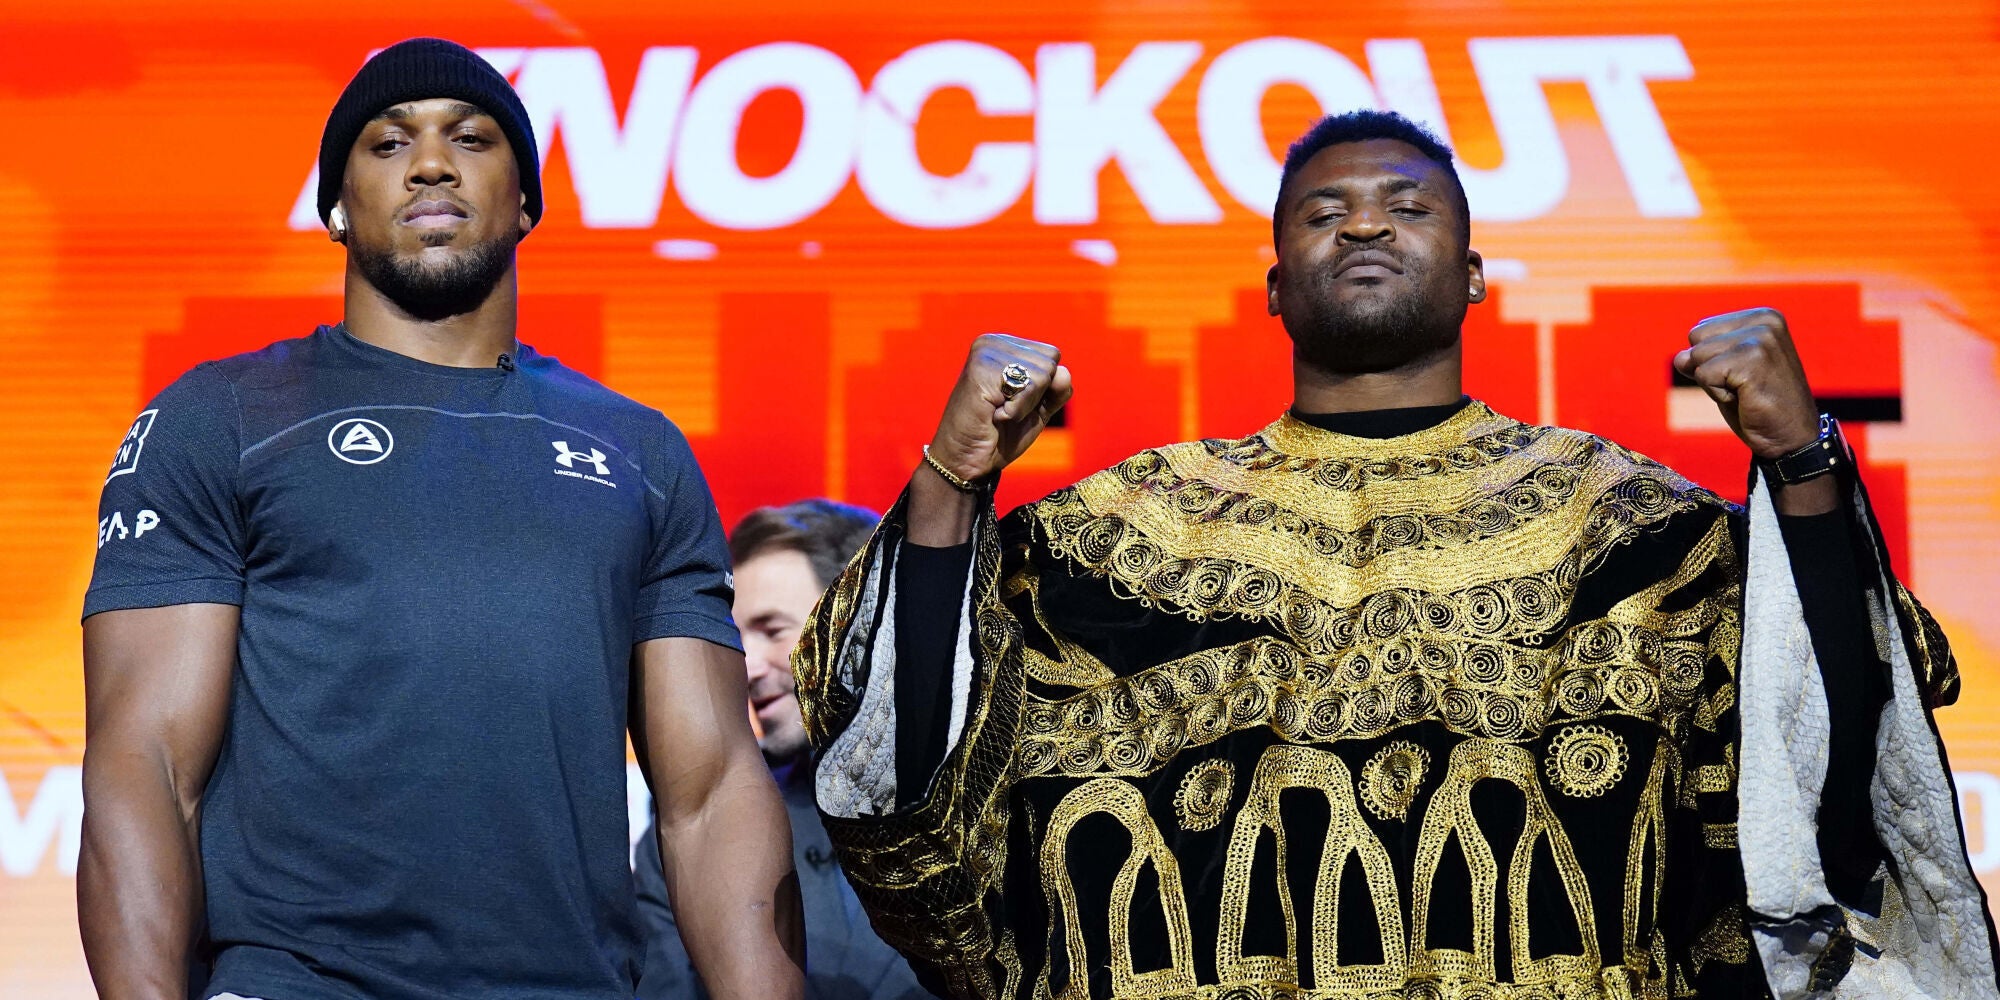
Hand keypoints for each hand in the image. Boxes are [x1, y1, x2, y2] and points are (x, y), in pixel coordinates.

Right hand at [926, 334, 1072, 482]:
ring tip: (997, 411)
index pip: (1051, 356)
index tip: (1013, 401)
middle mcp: (993, 343)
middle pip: (1050, 362)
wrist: (965, 461)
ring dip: (1024, 404)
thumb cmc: (998, 436)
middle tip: (1004, 409)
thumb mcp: (1038, 410)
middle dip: (1035, 395)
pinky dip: (1017, 410)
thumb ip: (1057, 390)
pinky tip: (993, 414)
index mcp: (1005, 346)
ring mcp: (985, 353)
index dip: (1043, 389)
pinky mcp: (981, 370)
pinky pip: (1027, 386)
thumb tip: (1063, 372)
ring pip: (1042, 374)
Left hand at [1673, 308, 1821, 459]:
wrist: (1790, 437)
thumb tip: (1680, 357)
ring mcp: (1761, 338)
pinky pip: (1704, 375)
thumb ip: (1703, 354)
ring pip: (1697, 356)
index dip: (1711, 360)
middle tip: (1742, 385)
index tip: (1742, 374)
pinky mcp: (1753, 359)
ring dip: (1713, 382)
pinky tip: (1745, 398)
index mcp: (1762, 316)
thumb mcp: (1728, 370)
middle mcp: (1764, 321)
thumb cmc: (1758, 403)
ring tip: (1744, 391)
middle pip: (1696, 338)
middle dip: (1709, 367)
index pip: (1701, 330)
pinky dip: (1717, 394)